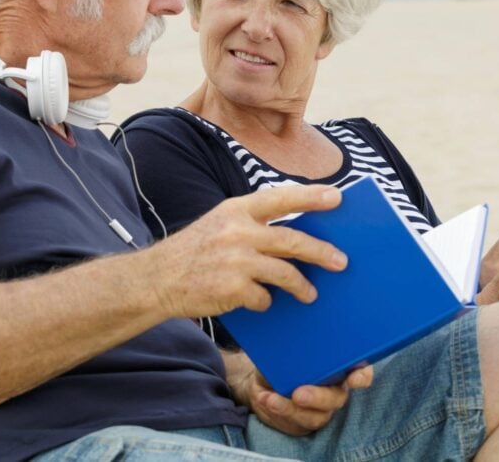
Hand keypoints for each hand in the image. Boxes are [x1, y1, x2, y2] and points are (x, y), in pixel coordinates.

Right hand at [142, 184, 347, 318]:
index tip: (337, 197)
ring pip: (285, 273)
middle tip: (340, 262)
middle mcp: (237, 231)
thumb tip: (296, 235)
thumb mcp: (221, 223)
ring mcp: (235, 261)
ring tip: (310, 294)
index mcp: (236, 210)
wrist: (158, 278)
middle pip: (292, 241)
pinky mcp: (232, 289)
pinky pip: (264, 298)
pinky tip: (259, 301)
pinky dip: (265, 301)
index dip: (311, 197)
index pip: (281, 198)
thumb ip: (253, 224)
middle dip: (320, 252)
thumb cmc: (195, 251)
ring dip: (302, 286)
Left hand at [224, 350, 372, 434]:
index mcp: (339, 366)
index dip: (362, 375)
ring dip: (292, 409)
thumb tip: (291, 326)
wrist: (265, 378)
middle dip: (318, 397)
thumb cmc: (286, 356)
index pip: (360, 370)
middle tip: (298, 394)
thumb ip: (297, 341)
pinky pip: (297, 421)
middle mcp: (334, 388)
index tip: (355, 379)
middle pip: (336, 397)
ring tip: (271, 399)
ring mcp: (321, 408)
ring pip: (316, 415)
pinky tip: (266, 399)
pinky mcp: (305, 420)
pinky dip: (279, 410)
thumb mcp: (290, 344)